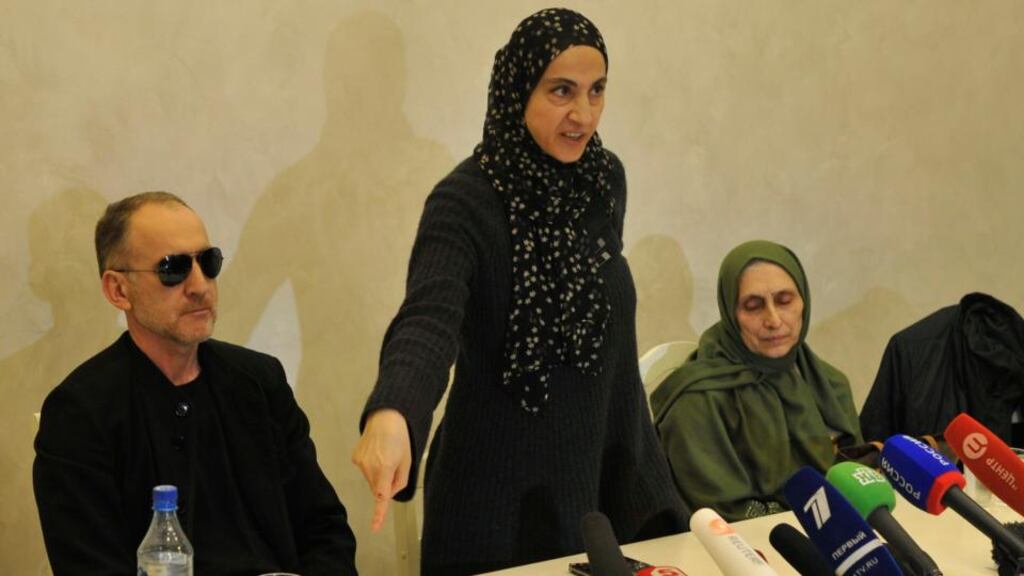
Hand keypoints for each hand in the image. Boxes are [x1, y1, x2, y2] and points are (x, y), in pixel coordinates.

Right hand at [351, 408, 411, 531]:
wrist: (385, 417)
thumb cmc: (400, 438)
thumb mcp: (407, 461)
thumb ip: (400, 482)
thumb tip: (389, 494)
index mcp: (385, 468)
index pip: (381, 496)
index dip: (379, 514)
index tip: (375, 527)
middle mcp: (370, 467)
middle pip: (376, 488)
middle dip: (384, 484)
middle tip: (393, 465)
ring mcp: (360, 462)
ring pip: (370, 480)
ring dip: (378, 475)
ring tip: (384, 456)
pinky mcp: (355, 458)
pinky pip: (364, 470)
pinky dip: (371, 467)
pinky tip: (376, 453)